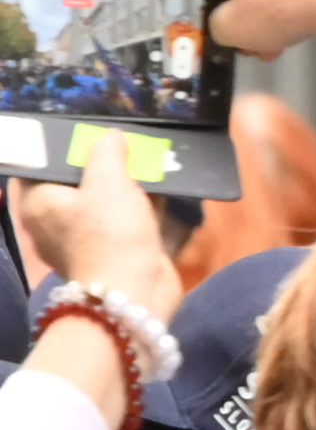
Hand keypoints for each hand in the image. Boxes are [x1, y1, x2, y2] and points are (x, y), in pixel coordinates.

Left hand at [12, 149, 179, 316]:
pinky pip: (123, 220)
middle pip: (76, 181)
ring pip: (103, 200)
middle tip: (127, 146)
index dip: (67, 147)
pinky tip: (162, 190)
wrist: (134, 294)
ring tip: (149, 163)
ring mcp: (84, 240)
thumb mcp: (109, 180)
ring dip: (127, 184)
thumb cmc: (111, 234)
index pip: (44, 164)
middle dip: (104, 164)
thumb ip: (107, 151)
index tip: (93, 136)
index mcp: (39, 202)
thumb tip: (111, 137)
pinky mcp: (112, 253)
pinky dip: (140, 206)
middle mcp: (55, 221)